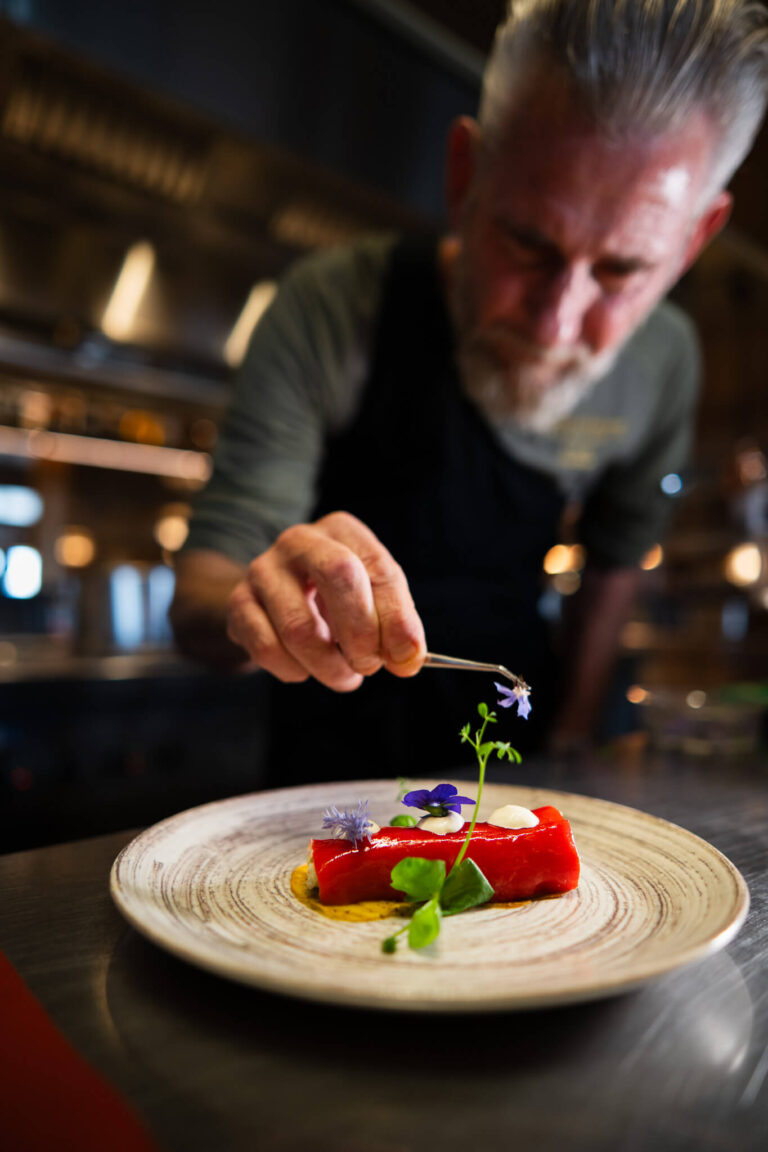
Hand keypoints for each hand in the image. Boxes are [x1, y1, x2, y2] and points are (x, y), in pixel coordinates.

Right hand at [225, 511, 426, 689]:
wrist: (273, 600)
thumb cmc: (335, 599)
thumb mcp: (372, 600)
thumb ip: (395, 625)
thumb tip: (407, 658)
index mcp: (342, 530)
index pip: (378, 569)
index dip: (396, 619)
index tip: (405, 658)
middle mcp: (300, 540)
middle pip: (339, 576)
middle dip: (361, 634)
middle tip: (369, 665)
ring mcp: (263, 570)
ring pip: (299, 628)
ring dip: (328, 666)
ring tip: (342, 675)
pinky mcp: (239, 604)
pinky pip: (267, 649)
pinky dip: (293, 670)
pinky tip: (303, 668)